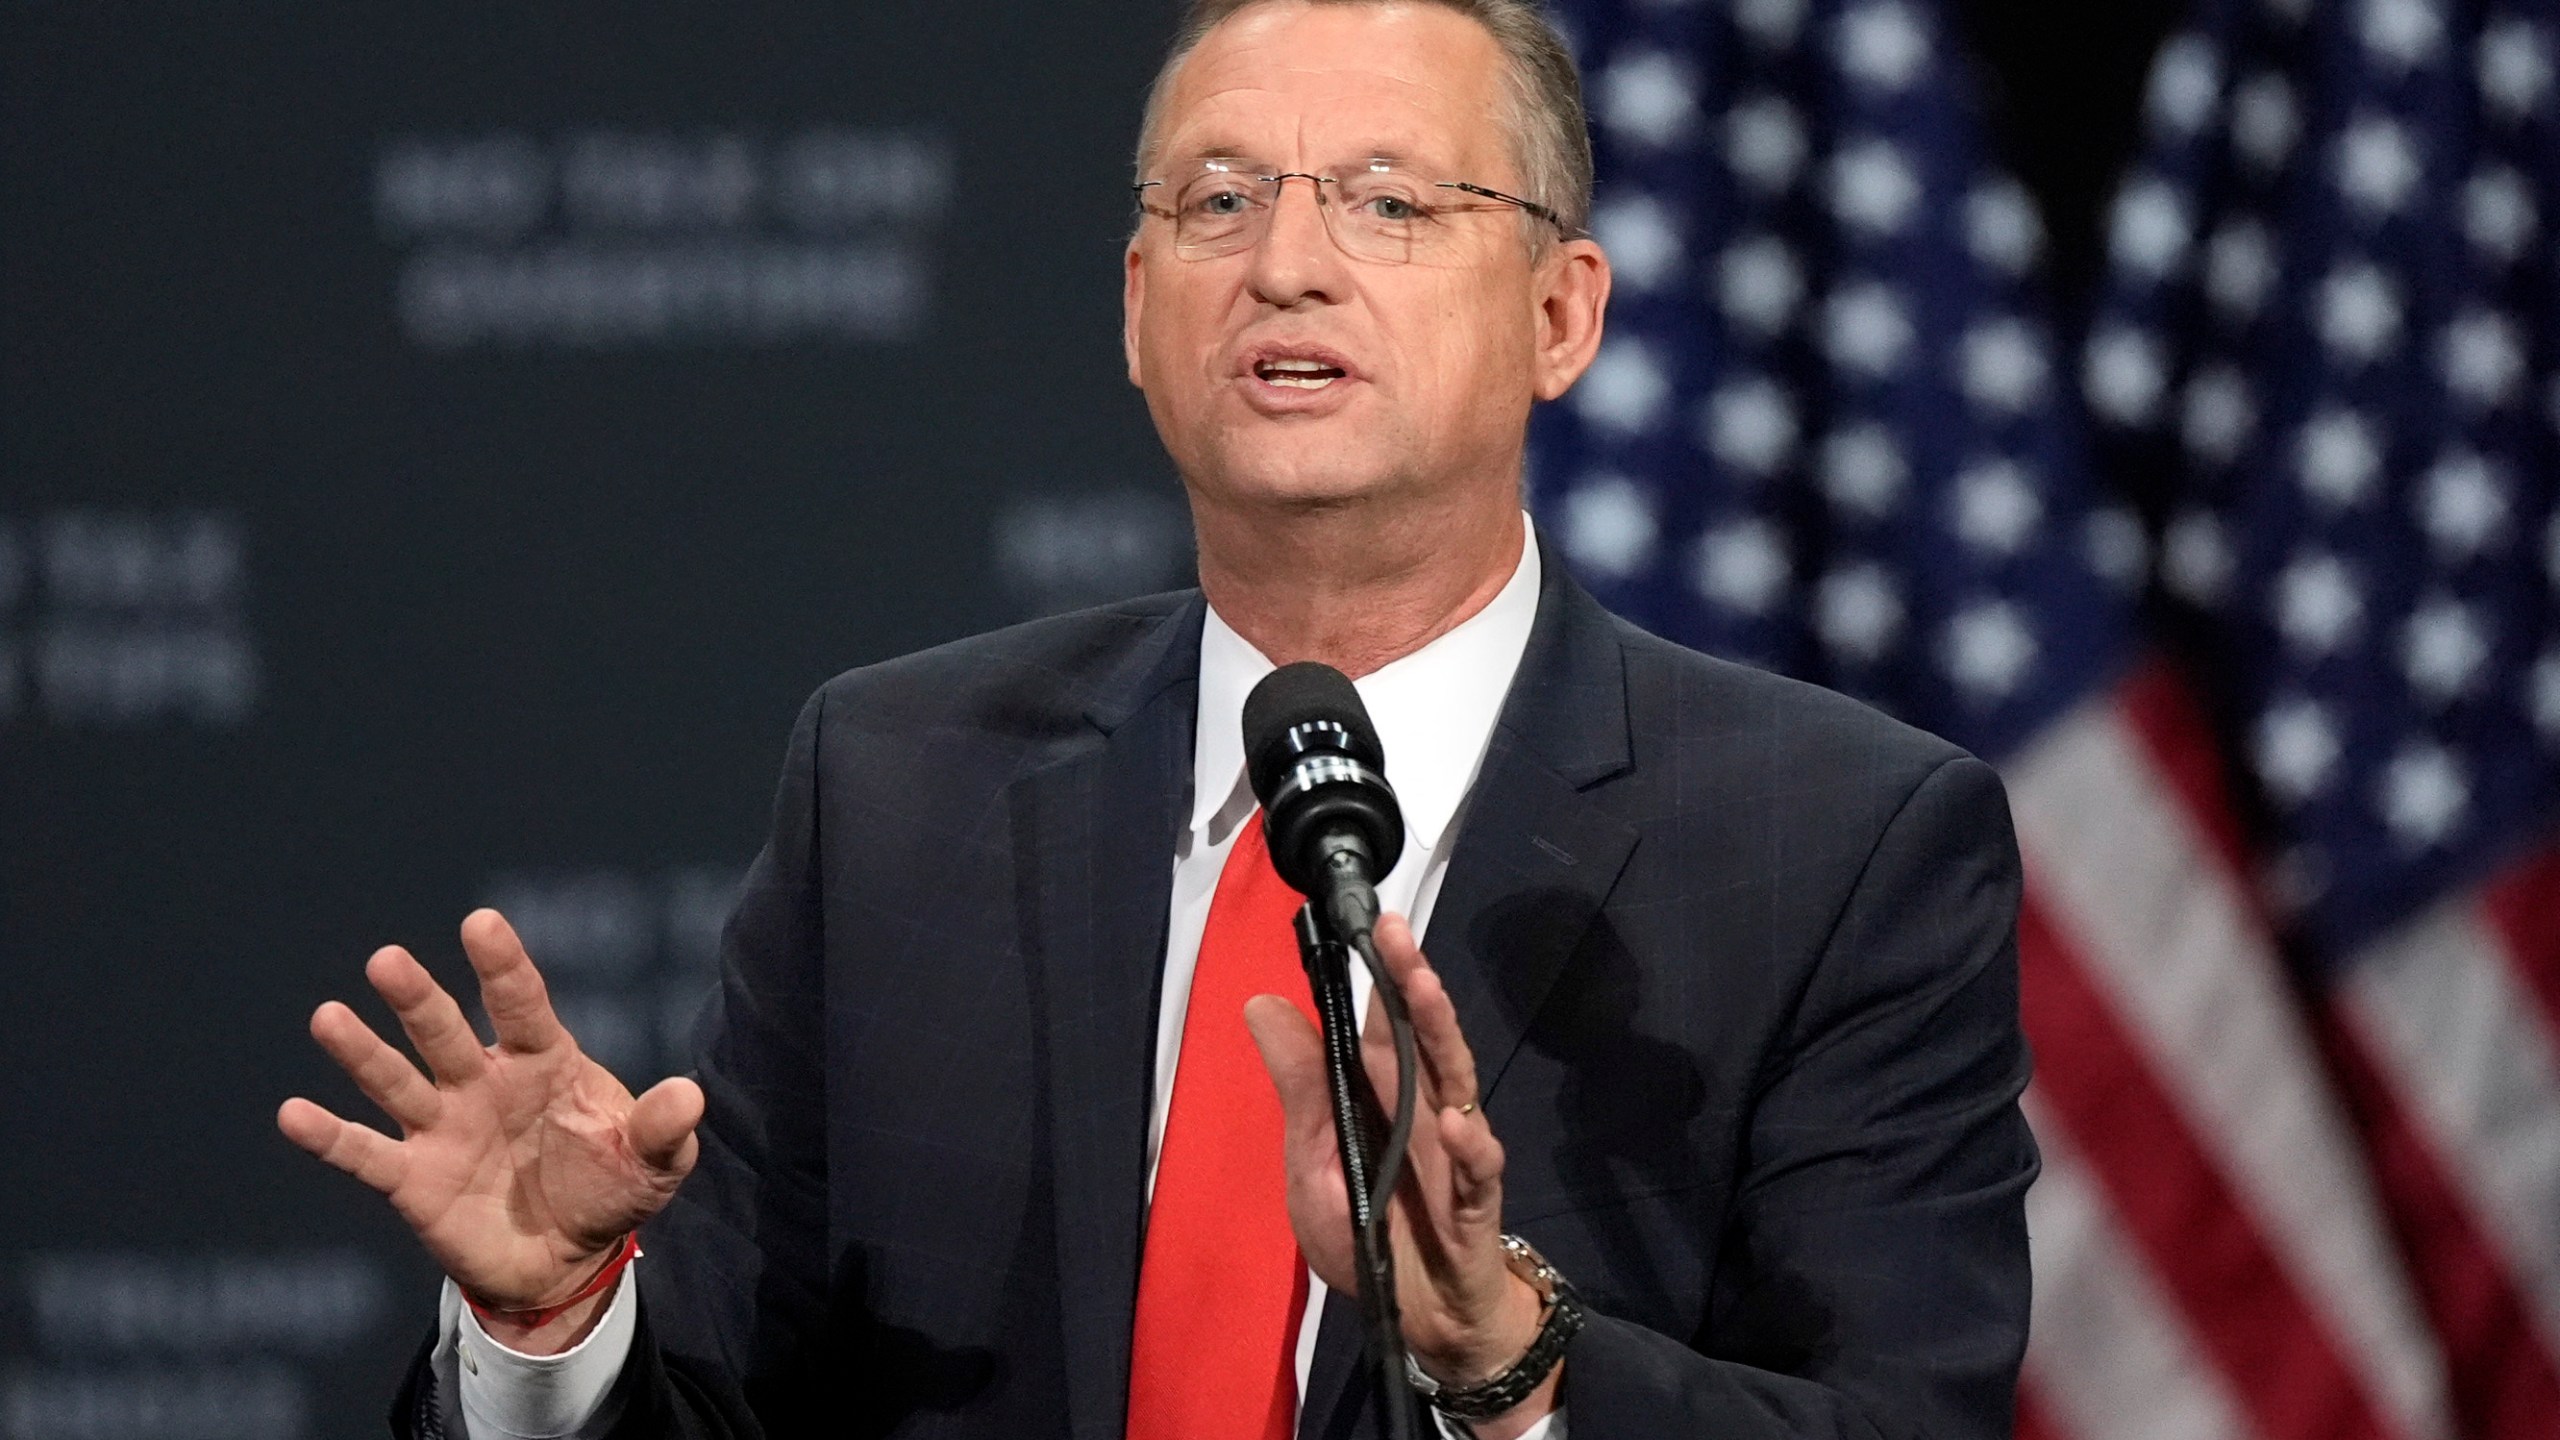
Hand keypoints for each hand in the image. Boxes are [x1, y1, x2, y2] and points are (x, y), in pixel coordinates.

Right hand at [277, 909, 702, 1351]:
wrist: (567, 1259)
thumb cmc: (610, 1188)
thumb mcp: (652, 1163)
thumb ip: (664, 1129)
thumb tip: (690, 1096)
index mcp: (541, 1062)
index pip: (521, 1004)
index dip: (503, 966)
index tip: (481, 923)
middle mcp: (482, 1082)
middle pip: (444, 1032)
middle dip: (418, 999)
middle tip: (388, 960)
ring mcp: (441, 1126)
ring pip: (396, 1081)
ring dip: (363, 1053)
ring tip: (329, 1017)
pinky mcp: (412, 1178)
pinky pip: (365, 1154)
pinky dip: (329, 1137)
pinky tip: (293, 1113)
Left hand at [1245, 913, 1558, 1436]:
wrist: (1423, 1322)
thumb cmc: (1368, 1234)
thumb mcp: (1312, 1162)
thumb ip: (1300, 1088)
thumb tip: (1261, 1002)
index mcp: (1383, 1098)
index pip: (1382, 1026)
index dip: (1380, 975)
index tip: (1369, 922)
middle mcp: (1425, 1112)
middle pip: (1421, 1038)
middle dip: (1411, 983)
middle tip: (1396, 930)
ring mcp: (1455, 1154)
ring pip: (1455, 1082)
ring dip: (1440, 1036)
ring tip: (1423, 991)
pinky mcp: (1474, 1206)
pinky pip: (1479, 1171)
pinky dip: (1471, 1147)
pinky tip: (1455, 1123)